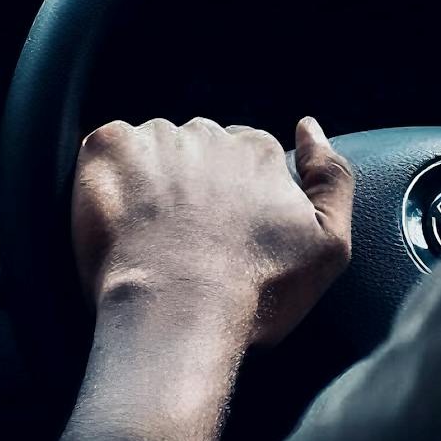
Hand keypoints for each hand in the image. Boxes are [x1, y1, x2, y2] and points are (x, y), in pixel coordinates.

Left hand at [72, 116, 353, 345]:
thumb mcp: (329, 246)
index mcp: (260, 152)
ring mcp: (157, 139)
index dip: (232, 195)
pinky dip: (109, 178)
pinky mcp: (108, 149)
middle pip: (198, 148)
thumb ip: (333, 178)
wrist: (179, 313)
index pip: (244, 155)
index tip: (222, 231)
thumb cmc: (257, 293)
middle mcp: (211, 134)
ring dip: (151, 180)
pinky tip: (119, 220)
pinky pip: (107, 149)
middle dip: (192, 183)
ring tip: (149, 235)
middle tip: (184, 238)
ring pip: (153, 148)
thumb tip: (310, 127)